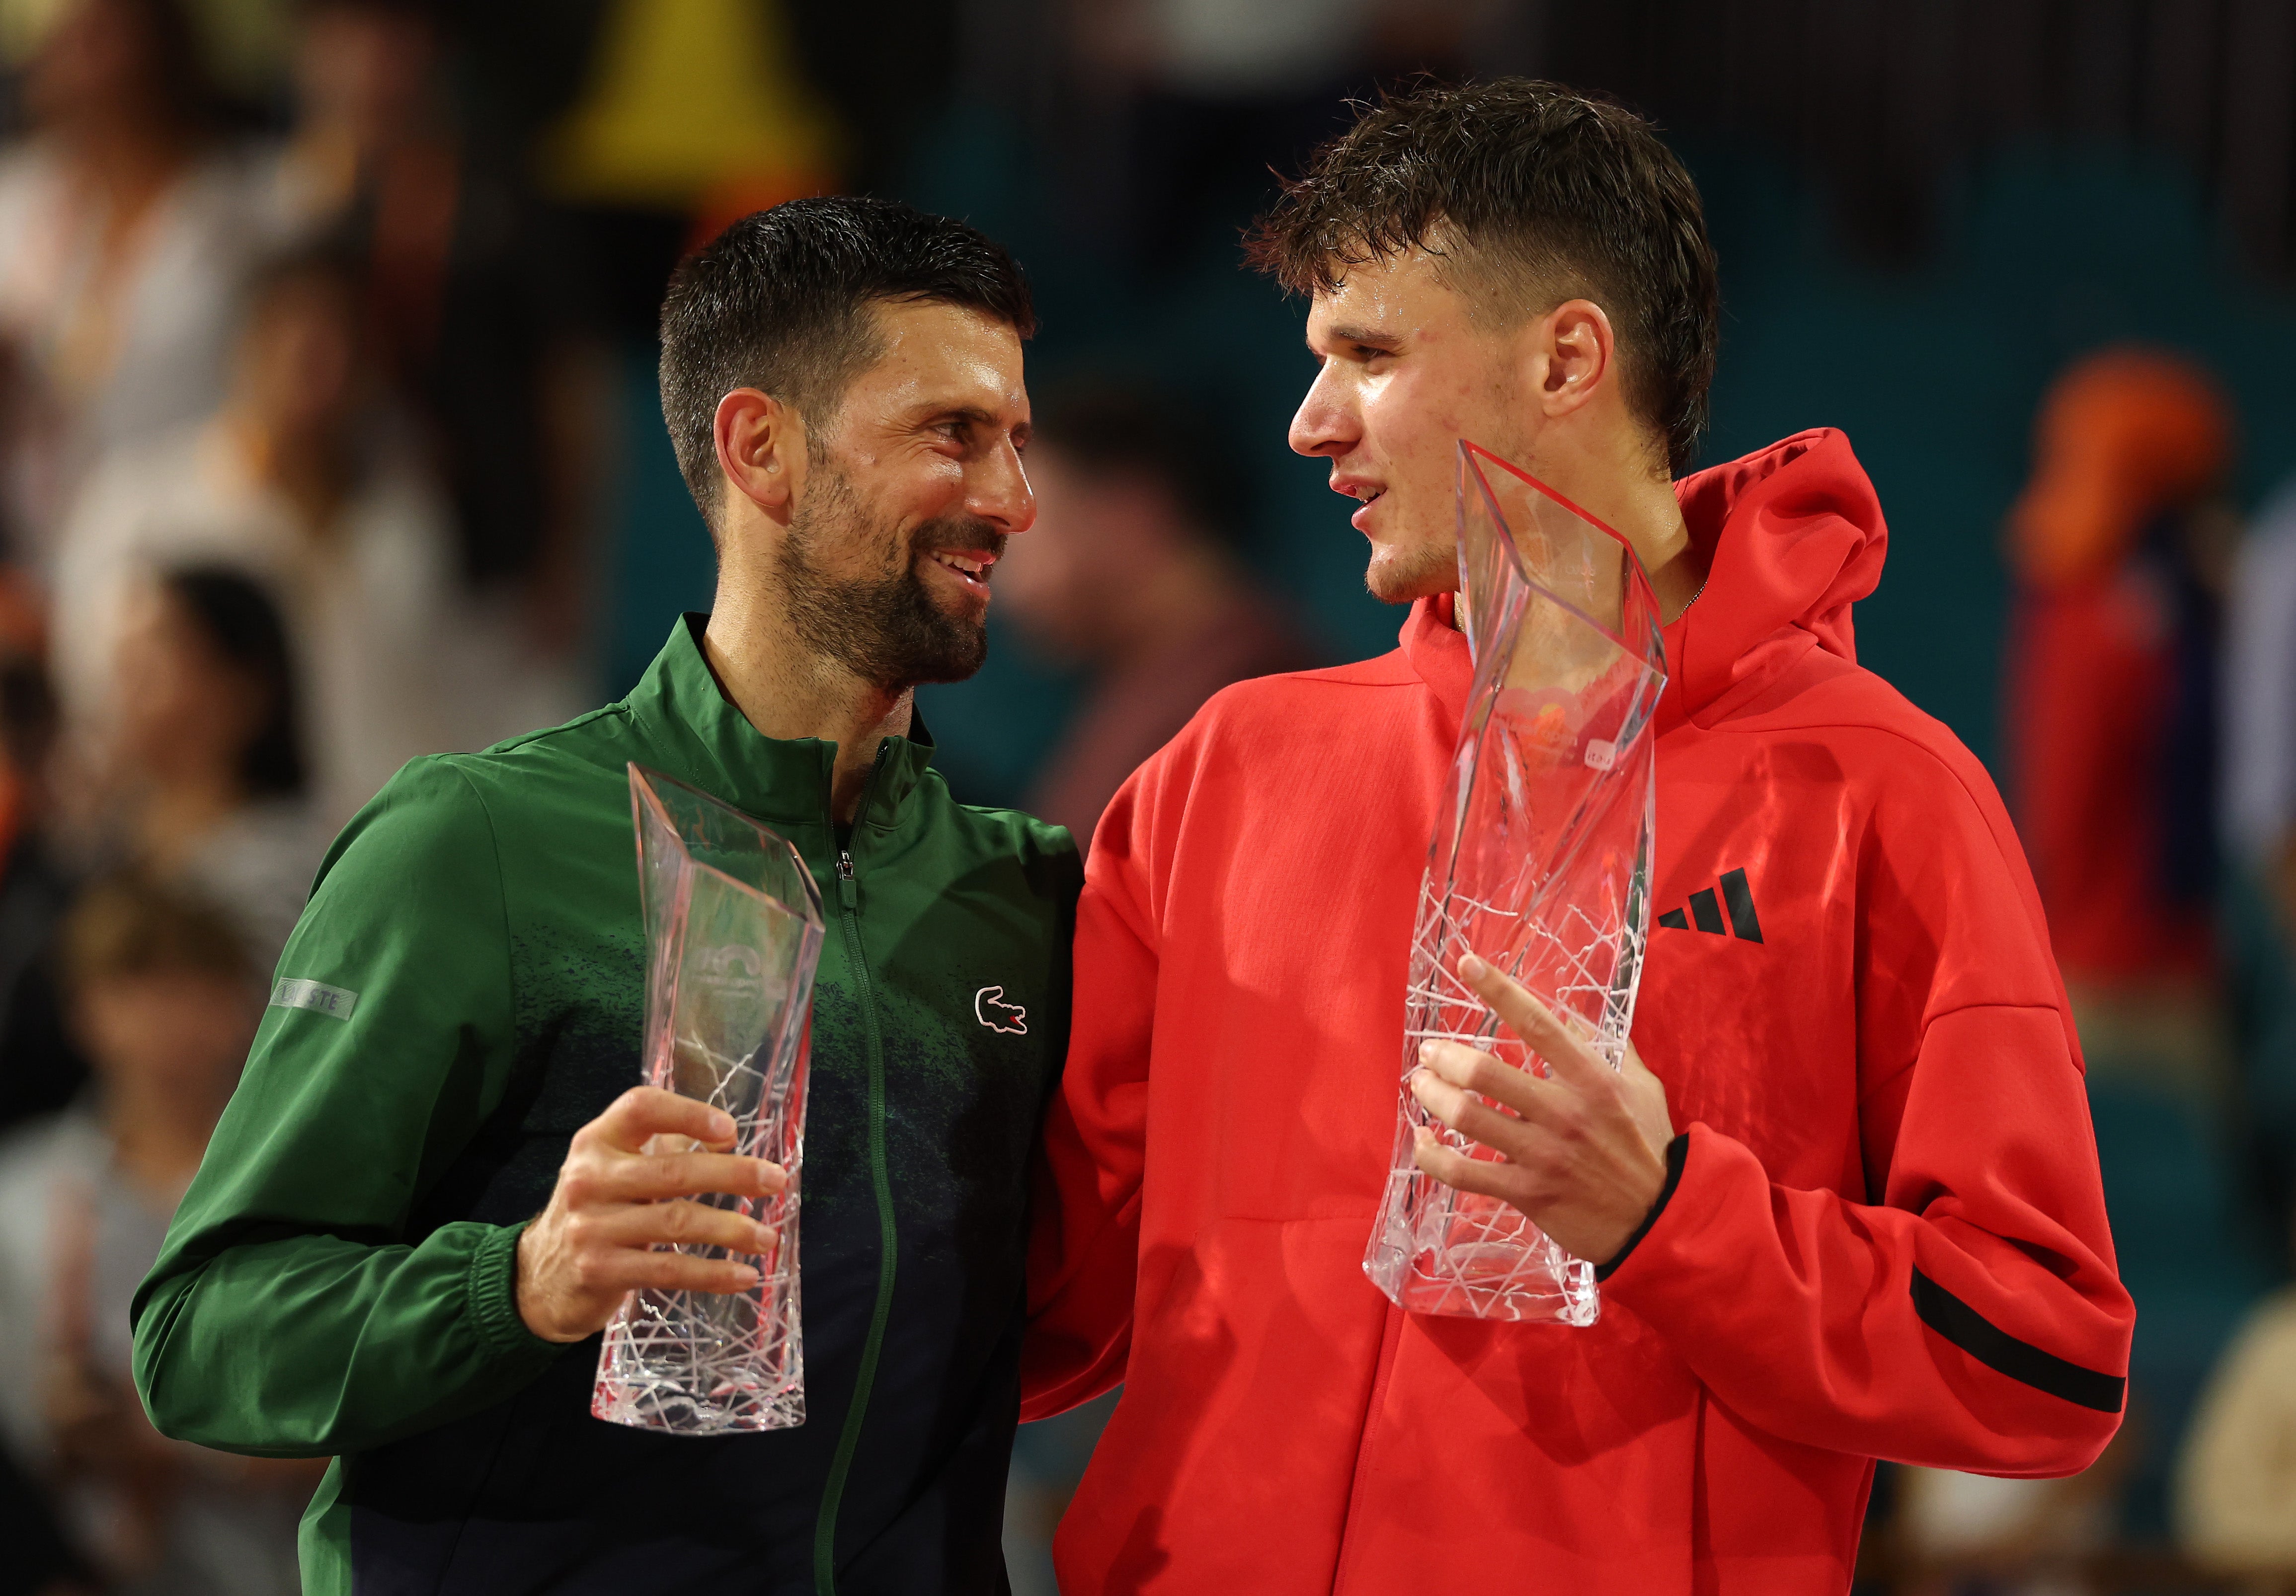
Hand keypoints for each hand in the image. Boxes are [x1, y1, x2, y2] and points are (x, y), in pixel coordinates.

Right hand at [516, 1086, 787, 1342]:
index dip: (688, 1113)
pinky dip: (712, 1273)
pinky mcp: (600, 1270)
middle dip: (733, 1175)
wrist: (540, 1276)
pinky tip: (743, 1275)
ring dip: (731, 1230)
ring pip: (677, 1221)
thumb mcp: (617, 1170)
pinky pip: (668, 1269)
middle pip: (673, 1170)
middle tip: (776, 1181)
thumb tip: (728, 1139)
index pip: (641, 1108)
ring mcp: (591, 1226)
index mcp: (596, 1141)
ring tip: (767, 1237)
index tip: (731, 1130)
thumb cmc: (597, 1212)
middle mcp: (589, 1178)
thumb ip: (663, 1150)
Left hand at [1409, 953, 1674, 1266]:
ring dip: (1432, 1095)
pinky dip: (1432, 1156)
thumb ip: (1609, 1048)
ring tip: (1421, 1084)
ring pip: (1467, 1117)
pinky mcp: (1527, 1193)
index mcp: (1592, 1080)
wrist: (1658, 1220)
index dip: (1499, 990)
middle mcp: (1564, 1113)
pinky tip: (1422, 1141)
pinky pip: (1463, 1173)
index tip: (1466, 963)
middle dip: (1445, 1056)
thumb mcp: (1640, 1089)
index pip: (1538, 1023)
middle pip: (1485, 1073)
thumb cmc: (1647, 1148)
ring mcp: (1542, 1155)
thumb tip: (1574, 1014)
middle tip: (1429, 1051)